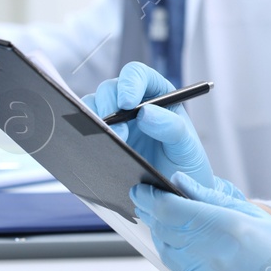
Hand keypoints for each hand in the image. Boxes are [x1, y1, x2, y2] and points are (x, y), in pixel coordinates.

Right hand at [88, 62, 215, 187]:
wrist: (172, 195)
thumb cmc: (184, 166)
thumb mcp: (187, 148)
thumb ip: (173, 128)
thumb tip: (146, 112)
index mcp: (157, 96)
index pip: (139, 75)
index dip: (130, 83)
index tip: (128, 103)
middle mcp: (133, 104)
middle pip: (110, 89)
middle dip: (109, 107)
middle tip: (118, 134)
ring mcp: (115, 122)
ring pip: (93, 106)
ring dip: (94, 120)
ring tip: (108, 144)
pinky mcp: (101, 139)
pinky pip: (84, 128)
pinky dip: (83, 134)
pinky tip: (92, 148)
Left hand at [131, 173, 270, 270]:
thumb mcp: (257, 218)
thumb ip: (212, 199)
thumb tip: (181, 183)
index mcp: (227, 230)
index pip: (169, 210)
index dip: (150, 197)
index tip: (143, 190)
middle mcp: (211, 260)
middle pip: (164, 232)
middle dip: (162, 219)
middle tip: (170, 210)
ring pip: (169, 256)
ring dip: (175, 244)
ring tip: (204, 241)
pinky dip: (187, 269)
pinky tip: (212, 266)